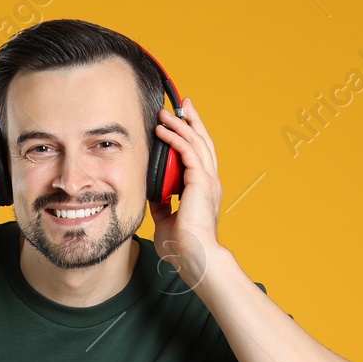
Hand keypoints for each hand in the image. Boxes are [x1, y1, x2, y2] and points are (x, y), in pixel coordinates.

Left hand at [149, 97, 222, 290]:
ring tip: (168, 112)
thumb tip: (152, 194)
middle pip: (203, 142)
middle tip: (183, 104)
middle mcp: (209, 182)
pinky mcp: (200, 182)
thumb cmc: (183, 245)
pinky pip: (188, 151)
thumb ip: (162, 205)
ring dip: (181, 124)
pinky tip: (163, 130)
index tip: (180, 123)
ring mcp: (207, 181)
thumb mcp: (166, 220)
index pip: (199, 156)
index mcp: (204, 190)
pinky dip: (176, 138)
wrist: (194, 257)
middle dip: (192, 121)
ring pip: (196, 142)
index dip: (191, 137)